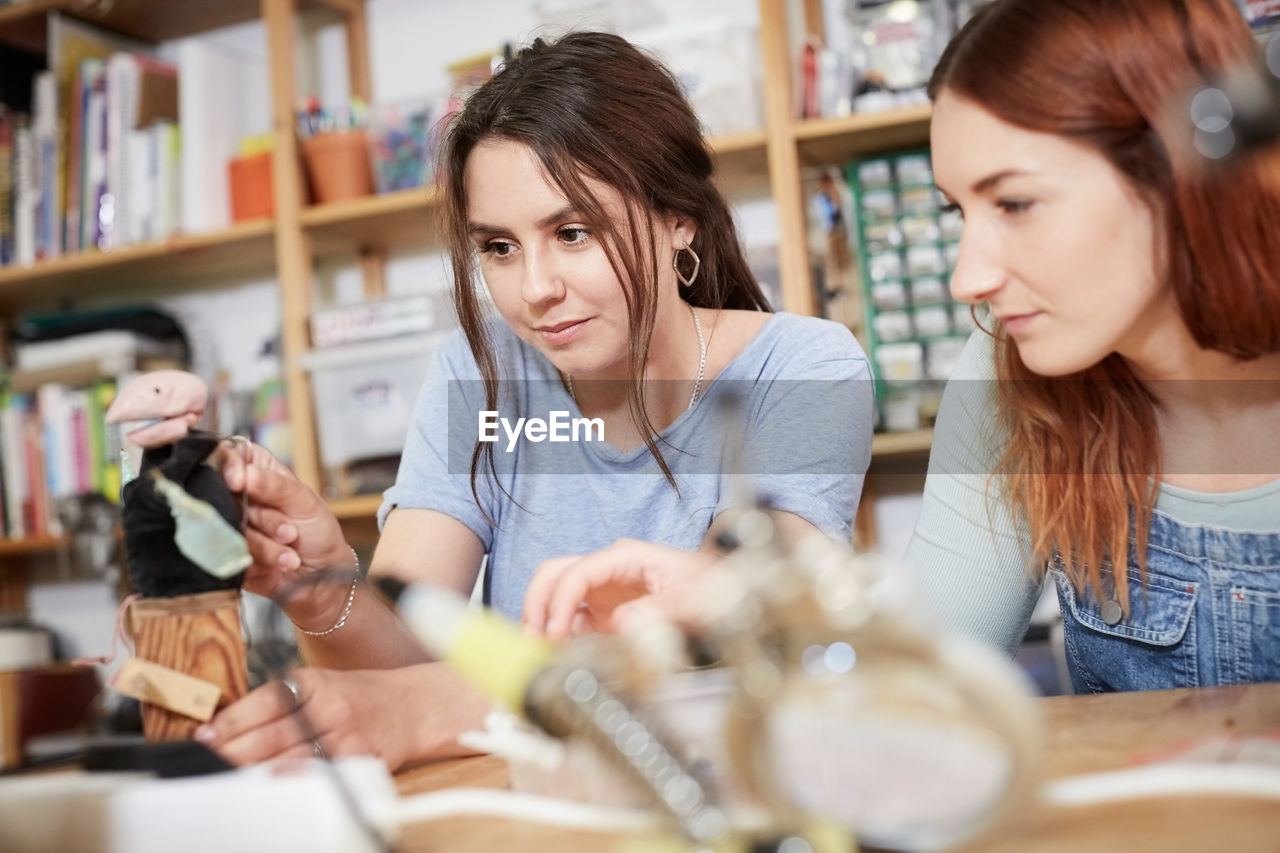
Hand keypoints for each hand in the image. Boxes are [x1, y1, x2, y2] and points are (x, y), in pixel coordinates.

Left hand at [195, 668, 422, 770]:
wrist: (415, 707)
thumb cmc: (363, 697)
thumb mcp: (323, 685)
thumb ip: (283, 703)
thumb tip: (229, 728)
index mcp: (316, 681)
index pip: (264, 701)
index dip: (230, 722)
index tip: (203, 737)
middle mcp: (329, 707)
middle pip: (270, 734)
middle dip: (232, 752)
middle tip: (204, 762)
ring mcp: (345, 736)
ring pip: (288, 759)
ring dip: (253, 771)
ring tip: (224, 777)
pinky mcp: (357, 760)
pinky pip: (316, 774)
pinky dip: (289, 781)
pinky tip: (268, 784)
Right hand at [217, 438, 352, 627]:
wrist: (321, 578)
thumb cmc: (317, 532)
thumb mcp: (304, 502)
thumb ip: (275, 485)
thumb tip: (243, 473)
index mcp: (257, 473)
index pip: (229, 455)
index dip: (228, 465)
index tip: (238, 480)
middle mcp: (237, 497)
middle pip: (224, 495)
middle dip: (263, 517)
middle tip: (291, 531)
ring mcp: (228, 525)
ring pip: (228, 526)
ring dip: (267, 543)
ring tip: (292, 549)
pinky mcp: (224, 554)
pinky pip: (229, 552)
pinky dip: (261, 559)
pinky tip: (282, 563)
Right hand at [521, 538, 718, 640]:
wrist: (725, 596)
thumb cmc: (711, 589)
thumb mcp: (694, 599)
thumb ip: (659, 609)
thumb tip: (619, 622)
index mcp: (625, 557)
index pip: (578, 573)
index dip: (560, 602)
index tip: (555, 633)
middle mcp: (608, 569)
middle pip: (555, 574)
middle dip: (538, 603)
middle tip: (533, 638)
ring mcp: (604, 590)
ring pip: (557, 592)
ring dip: (541, 616)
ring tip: (536, 649)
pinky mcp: (605, 611)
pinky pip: (571, 618)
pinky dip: (558, 633)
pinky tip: (556, 654)